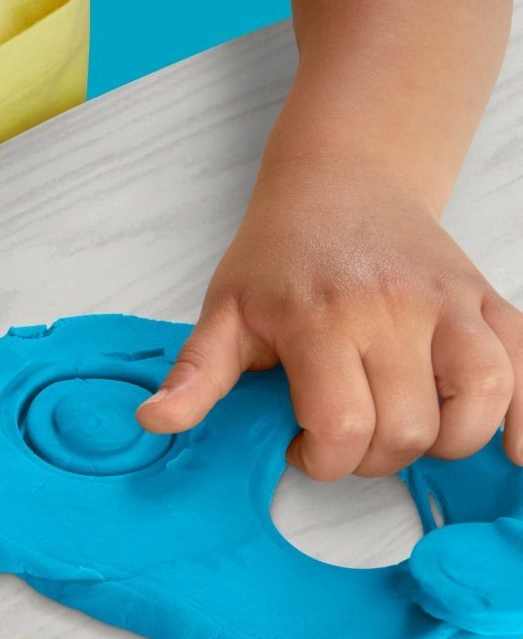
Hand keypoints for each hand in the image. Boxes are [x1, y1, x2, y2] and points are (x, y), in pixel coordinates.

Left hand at [137, 158, 522, 479]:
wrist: (341, 179)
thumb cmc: (278, 253)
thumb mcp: (223, 310)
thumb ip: (195, 374)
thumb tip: (153, 423)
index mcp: (321, 318)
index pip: (343, 425)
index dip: (323, 459)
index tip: (304, 445)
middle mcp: (393, 309)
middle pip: (407, 428)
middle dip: (371, 458)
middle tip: (345, 435)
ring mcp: (449, 303)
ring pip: (479, 403)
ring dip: (443, 442)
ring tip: (408, 430)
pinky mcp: (486, 299)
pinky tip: (513, 450)